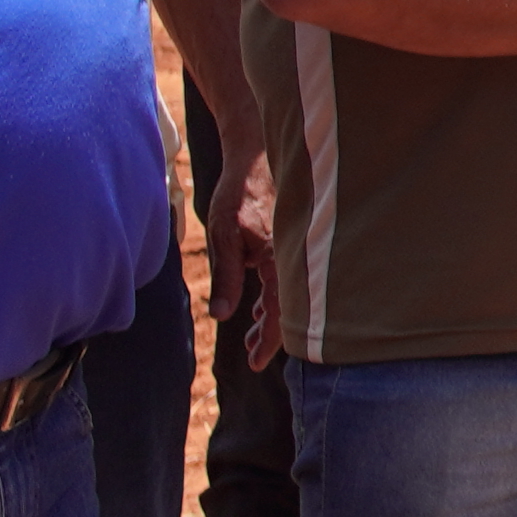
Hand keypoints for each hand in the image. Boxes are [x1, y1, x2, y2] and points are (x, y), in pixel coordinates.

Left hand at [207, 138, 279, 361]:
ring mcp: (294, 247)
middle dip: (269, 334)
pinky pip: (286, 276)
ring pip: (287, 292)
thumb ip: (226, 275)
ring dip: (268, 316)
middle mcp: (293, 255)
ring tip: (249, 334)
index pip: (279, 311)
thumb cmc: (238, 192)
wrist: (256, 153)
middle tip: (252, 355)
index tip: (256, 363)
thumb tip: (223, 315)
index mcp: (279, 257)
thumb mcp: (223, 235)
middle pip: (288, 307)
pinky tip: (255, 305)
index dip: (269, 340)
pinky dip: (272, 295)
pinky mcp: (289, 240)